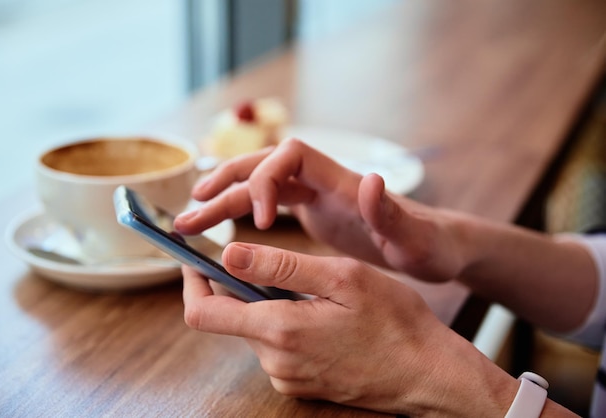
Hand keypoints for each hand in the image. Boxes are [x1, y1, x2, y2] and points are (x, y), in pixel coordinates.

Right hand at [175, 139, 465, 281]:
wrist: (433, 247)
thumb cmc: (427, 244)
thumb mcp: (414, 237)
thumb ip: (390, 212)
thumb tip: (371, 179)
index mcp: (342, 181)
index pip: (290, 156)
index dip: (265, 179)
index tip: (258, 221)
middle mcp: (322, 180)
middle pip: (262, 165)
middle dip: (225, 182)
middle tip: (191, 209)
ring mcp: (314, 193)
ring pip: (256, 185)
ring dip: (221, 199)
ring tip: (188, 222)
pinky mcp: (311, 209)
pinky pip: (264, 202)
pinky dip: (238, 211)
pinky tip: (217, 227)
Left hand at [182, 243, 516, 415]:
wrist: (428, 374)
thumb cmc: (394, 322)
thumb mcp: (342, 278)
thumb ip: (281, 266)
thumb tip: (229, 253)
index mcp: (280, 331)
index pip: (202, 312)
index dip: (191, 281)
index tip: (195, 258)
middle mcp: (275, 361)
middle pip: (229, 318)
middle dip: (239, 287)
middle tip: (268, 262)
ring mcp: (287, 377)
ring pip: (255, 329)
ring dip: (268, 304)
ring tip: (311, 290)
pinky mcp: (300, 384)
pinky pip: (276, 347)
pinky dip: (284, 323)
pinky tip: (321, 315)